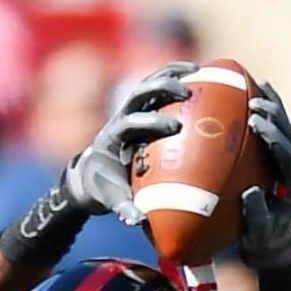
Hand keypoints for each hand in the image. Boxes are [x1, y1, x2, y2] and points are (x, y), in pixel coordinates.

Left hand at [64, 62, 193, 220]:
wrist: (91, 173)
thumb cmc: (103, 187)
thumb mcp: (110, 199)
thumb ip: (123, 207)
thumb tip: (139, 219)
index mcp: (112, 137)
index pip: (130, 123)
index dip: (150, 122)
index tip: (175, 127)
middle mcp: (120, 117)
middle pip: (139, 94)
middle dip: (162, 89)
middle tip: (187, 92)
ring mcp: (130, 108)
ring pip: (149, 83)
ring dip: (171, 74)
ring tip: (199, 70)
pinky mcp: (140, 107)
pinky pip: (157, 87)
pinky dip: (175, 77)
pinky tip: (199, 74)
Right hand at [236, 80, 290, 269]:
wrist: (277, 246)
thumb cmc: (266, 243)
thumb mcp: (261, 236)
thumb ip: (257, 217)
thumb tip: (250, 192)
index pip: (288, 156)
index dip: (274, 138)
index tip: (255, 123)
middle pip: (289, 136)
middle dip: (274, 116)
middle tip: (253, 101)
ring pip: (285, 128)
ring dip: (273, 107)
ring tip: (257, 85)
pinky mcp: (280, 161)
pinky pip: (276, 132)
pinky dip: (267, 113)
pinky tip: (256, 93)